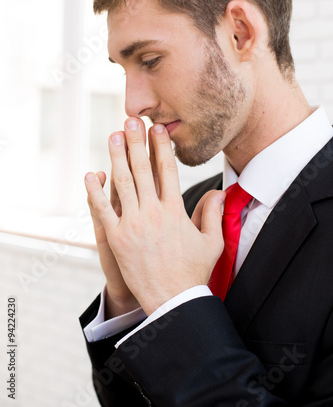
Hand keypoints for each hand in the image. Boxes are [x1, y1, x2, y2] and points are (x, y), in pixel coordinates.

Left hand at [85, 117, 224, 315]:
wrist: (173, 301)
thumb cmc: (193, 272)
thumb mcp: (212, 243)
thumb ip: (213, 214)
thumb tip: (218, 191)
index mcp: (176, 211)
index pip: (167, 171)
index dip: (161, 147)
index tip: (157, 130)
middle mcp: (154, 212)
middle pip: (143, 169)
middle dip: (136, 142)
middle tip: (131, 120)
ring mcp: (133, 224)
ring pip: (122, 183)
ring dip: (116, 157)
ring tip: (113, 136)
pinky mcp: (116, 238)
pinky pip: (103, 210)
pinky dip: (95, 192)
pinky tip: (91, 174)